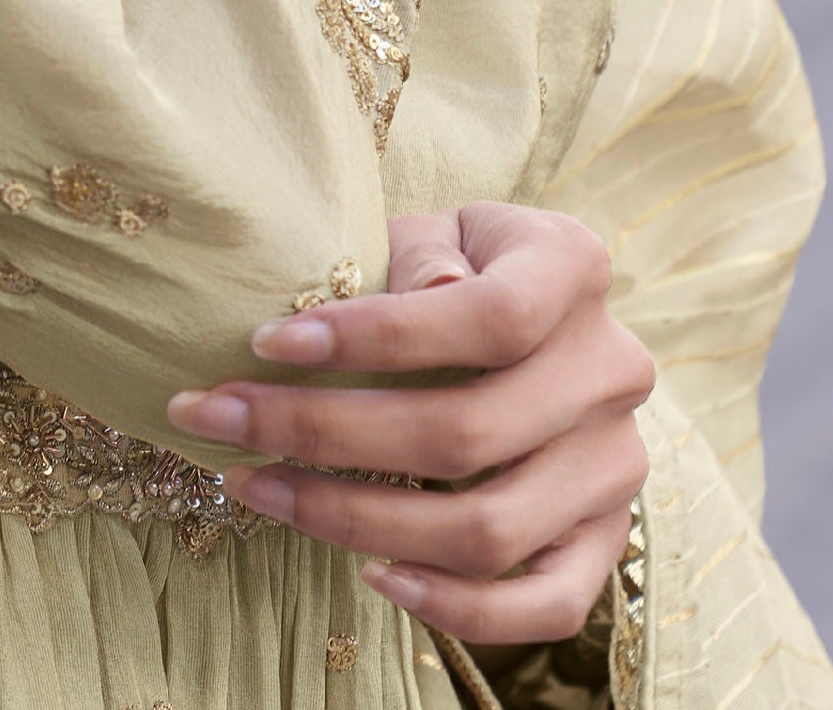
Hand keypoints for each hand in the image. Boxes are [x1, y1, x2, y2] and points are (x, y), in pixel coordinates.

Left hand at [167, 204, 651, 649]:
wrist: (534, 310)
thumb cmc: (458, 259)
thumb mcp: (435, 227)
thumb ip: (417, 258)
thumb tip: (399, 305)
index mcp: (572, 267)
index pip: (488, 318)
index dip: (377, 337)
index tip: (265, 343)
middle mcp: (611, 368)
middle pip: (466, 434)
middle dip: (321, 433)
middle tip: (216, 419)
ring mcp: (616, 463)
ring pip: (487, 530)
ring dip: (353, 521)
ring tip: (257, 488)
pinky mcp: (605, 538)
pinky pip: (544, 604)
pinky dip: (456, 607)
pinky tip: (374, 575)